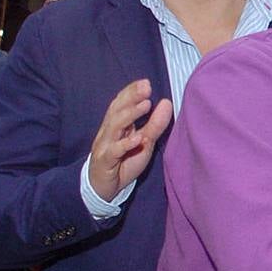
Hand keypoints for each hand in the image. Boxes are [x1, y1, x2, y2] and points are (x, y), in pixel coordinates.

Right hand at [88, 79, 173, 201]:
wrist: (104, 188)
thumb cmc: (124, 161)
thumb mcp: (144, 142)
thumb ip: (155, 124)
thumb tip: (166, 102)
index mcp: (116, 125)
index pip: (121, 104)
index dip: (131, 92)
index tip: (145, 82)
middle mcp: (108, 132)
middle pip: (117, 111)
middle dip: (131, 97)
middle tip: (146, 87)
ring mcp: (105, 146)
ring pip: (114, 127)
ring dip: (130, 115)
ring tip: (145, 105)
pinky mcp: (105, 162)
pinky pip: (114, 151)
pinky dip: (125, 144)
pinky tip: (138, 138)